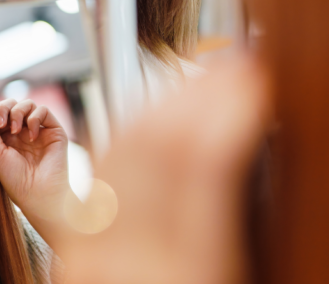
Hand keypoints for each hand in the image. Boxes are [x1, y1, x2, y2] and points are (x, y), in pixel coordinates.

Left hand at [0, 96, 69, 241]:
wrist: (38, 194)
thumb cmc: (15, 179)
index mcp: (7, 137)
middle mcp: (23, 131)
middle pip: (12, 104)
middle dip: (2, 108)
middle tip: (0, 123)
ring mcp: (39, 129)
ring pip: (28, 104)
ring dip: (17, 112)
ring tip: (14, 130)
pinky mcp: (54, 130)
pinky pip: (44, 110)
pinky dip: (34, 118)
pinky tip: (30, 136)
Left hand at [57, 58, 268, 283]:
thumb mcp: (238, 271)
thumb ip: (242, 215)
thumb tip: (247, 137)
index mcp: (190, 274)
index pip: (205, 163)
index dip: (228, 107)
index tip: (251, 76)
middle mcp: (131, 263)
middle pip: (158, 148)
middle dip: (197, 95)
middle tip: (231, 66)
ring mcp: (93, 254)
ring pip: (121, 151)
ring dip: (163, 105)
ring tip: (199, 81)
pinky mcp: (76, 248)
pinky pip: (98, 176)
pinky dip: (130, 134)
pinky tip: (156, 117)